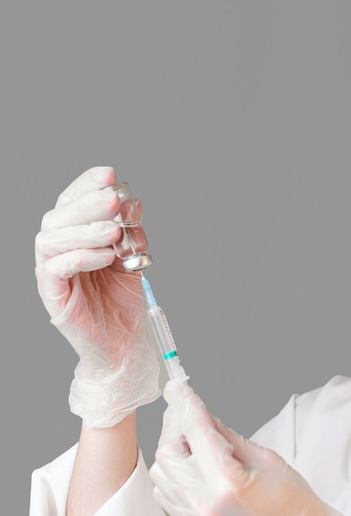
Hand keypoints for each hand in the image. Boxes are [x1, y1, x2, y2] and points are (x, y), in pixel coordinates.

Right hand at [35, 166, 159, 426]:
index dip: (87, 184)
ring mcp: (52, 272)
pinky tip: (105, 255)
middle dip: (87, 203)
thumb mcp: (132, 258)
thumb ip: (130, 233)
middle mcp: (59, 250)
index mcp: (75, 237)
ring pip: (53, 239)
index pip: (72, 202)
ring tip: (114, 230)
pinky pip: (56, 269)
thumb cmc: (123, 300)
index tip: (111, 174)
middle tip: (114, 198)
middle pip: (59, 216)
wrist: (123, 341)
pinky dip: (81, 257)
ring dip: (85, 229)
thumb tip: (132, 204)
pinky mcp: (53, 295)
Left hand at [150, 381, 350, 515]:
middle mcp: (203, 503)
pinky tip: (195, 466)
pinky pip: (166, 494)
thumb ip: (228, 436)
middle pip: (168, 452)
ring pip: (162, 473)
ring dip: (175, 450)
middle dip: (178, 427)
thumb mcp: (266, 457)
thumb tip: (203, 417)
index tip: (177, 386)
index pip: (196, 431)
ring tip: (199, 443)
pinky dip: (174, 473)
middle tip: (193, 414)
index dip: (186, 403)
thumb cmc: (294, 503)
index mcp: (226, 482)